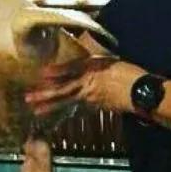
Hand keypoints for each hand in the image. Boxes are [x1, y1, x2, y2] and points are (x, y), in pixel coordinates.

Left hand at [24, 56, 144, 115]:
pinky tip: (58, 114)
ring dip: (51, 106)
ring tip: (36, 110)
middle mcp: (89, 83)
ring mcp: (92, 97)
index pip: (71, 69)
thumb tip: (86, 56)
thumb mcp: (112, 60)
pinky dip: (67, 110)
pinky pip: (79, 107)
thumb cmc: (130, 73)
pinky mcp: (97, 106)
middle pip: (64, 89)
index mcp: (93, 68)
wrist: (142, 92)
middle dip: (45, 94)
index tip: (42, 74)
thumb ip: (97, 61)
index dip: (57, 71)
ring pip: (68, 102)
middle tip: (29, 98)